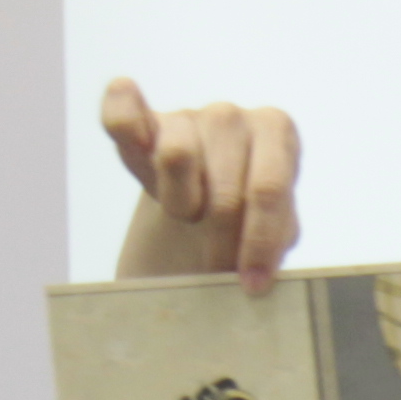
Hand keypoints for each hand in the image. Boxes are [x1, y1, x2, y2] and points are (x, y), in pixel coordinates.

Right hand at [99, 78, 300, 290]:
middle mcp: (231, 116)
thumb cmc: (246, 219)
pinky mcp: (140, 122)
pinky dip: (124, 123)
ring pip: (176, 156)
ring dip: (179, 202)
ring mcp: (185, 115)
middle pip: (224, 188)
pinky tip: (139, 144)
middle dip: (220, 239)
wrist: (201, 212)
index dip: (259, 243)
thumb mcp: (275, 229)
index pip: (269, 188)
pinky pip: (122, 114)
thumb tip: (260, 267)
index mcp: (277, 132)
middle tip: (216, 264)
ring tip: (187, 216)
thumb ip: (278, 235)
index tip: (252, 285)